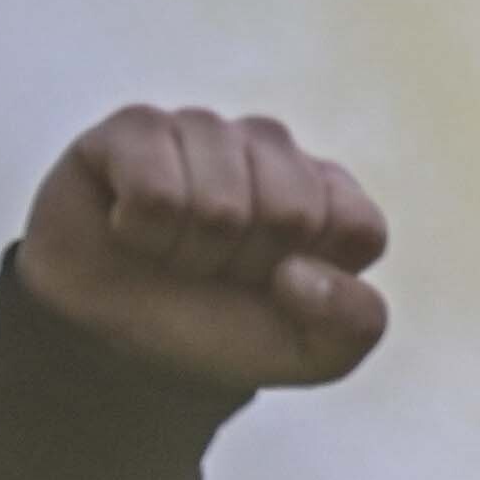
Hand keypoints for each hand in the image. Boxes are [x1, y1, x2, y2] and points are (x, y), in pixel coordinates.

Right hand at [13, 107, 392, 391]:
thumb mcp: (314, 352)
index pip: (356, 226)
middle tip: (216, 270)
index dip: (311, 281)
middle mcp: (273, 148)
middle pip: (290, 213)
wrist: (122, 341)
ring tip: (174, 251)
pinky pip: (154, 190)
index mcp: (330, 192)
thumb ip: (355, 322)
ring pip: (220, 205)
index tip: (277, 288)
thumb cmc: (224, 331)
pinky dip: (141, 232)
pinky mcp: (137, 128)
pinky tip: (131, 227)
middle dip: (247, 267)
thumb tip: (300, 271)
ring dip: (190, 254)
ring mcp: (206, 130)